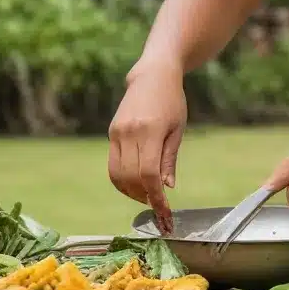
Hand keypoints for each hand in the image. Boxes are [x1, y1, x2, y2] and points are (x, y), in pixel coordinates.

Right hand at [108, 59, 187, 232]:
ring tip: (147, 196)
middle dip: (144, 197)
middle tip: (158, 205)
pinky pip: (113, 165)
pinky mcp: (111, 133)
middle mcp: (128, 133)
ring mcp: (116, 133)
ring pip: (117, 175)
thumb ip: (169, 159)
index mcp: (149, 131)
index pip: (149, 174)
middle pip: (131, 178)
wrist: (152, 75)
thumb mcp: (177, 129)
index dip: (156, 198)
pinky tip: (136, 183)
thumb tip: (166, 188)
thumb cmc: (172, 101)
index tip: (165, 214)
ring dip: (131, 192)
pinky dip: (122, 180)